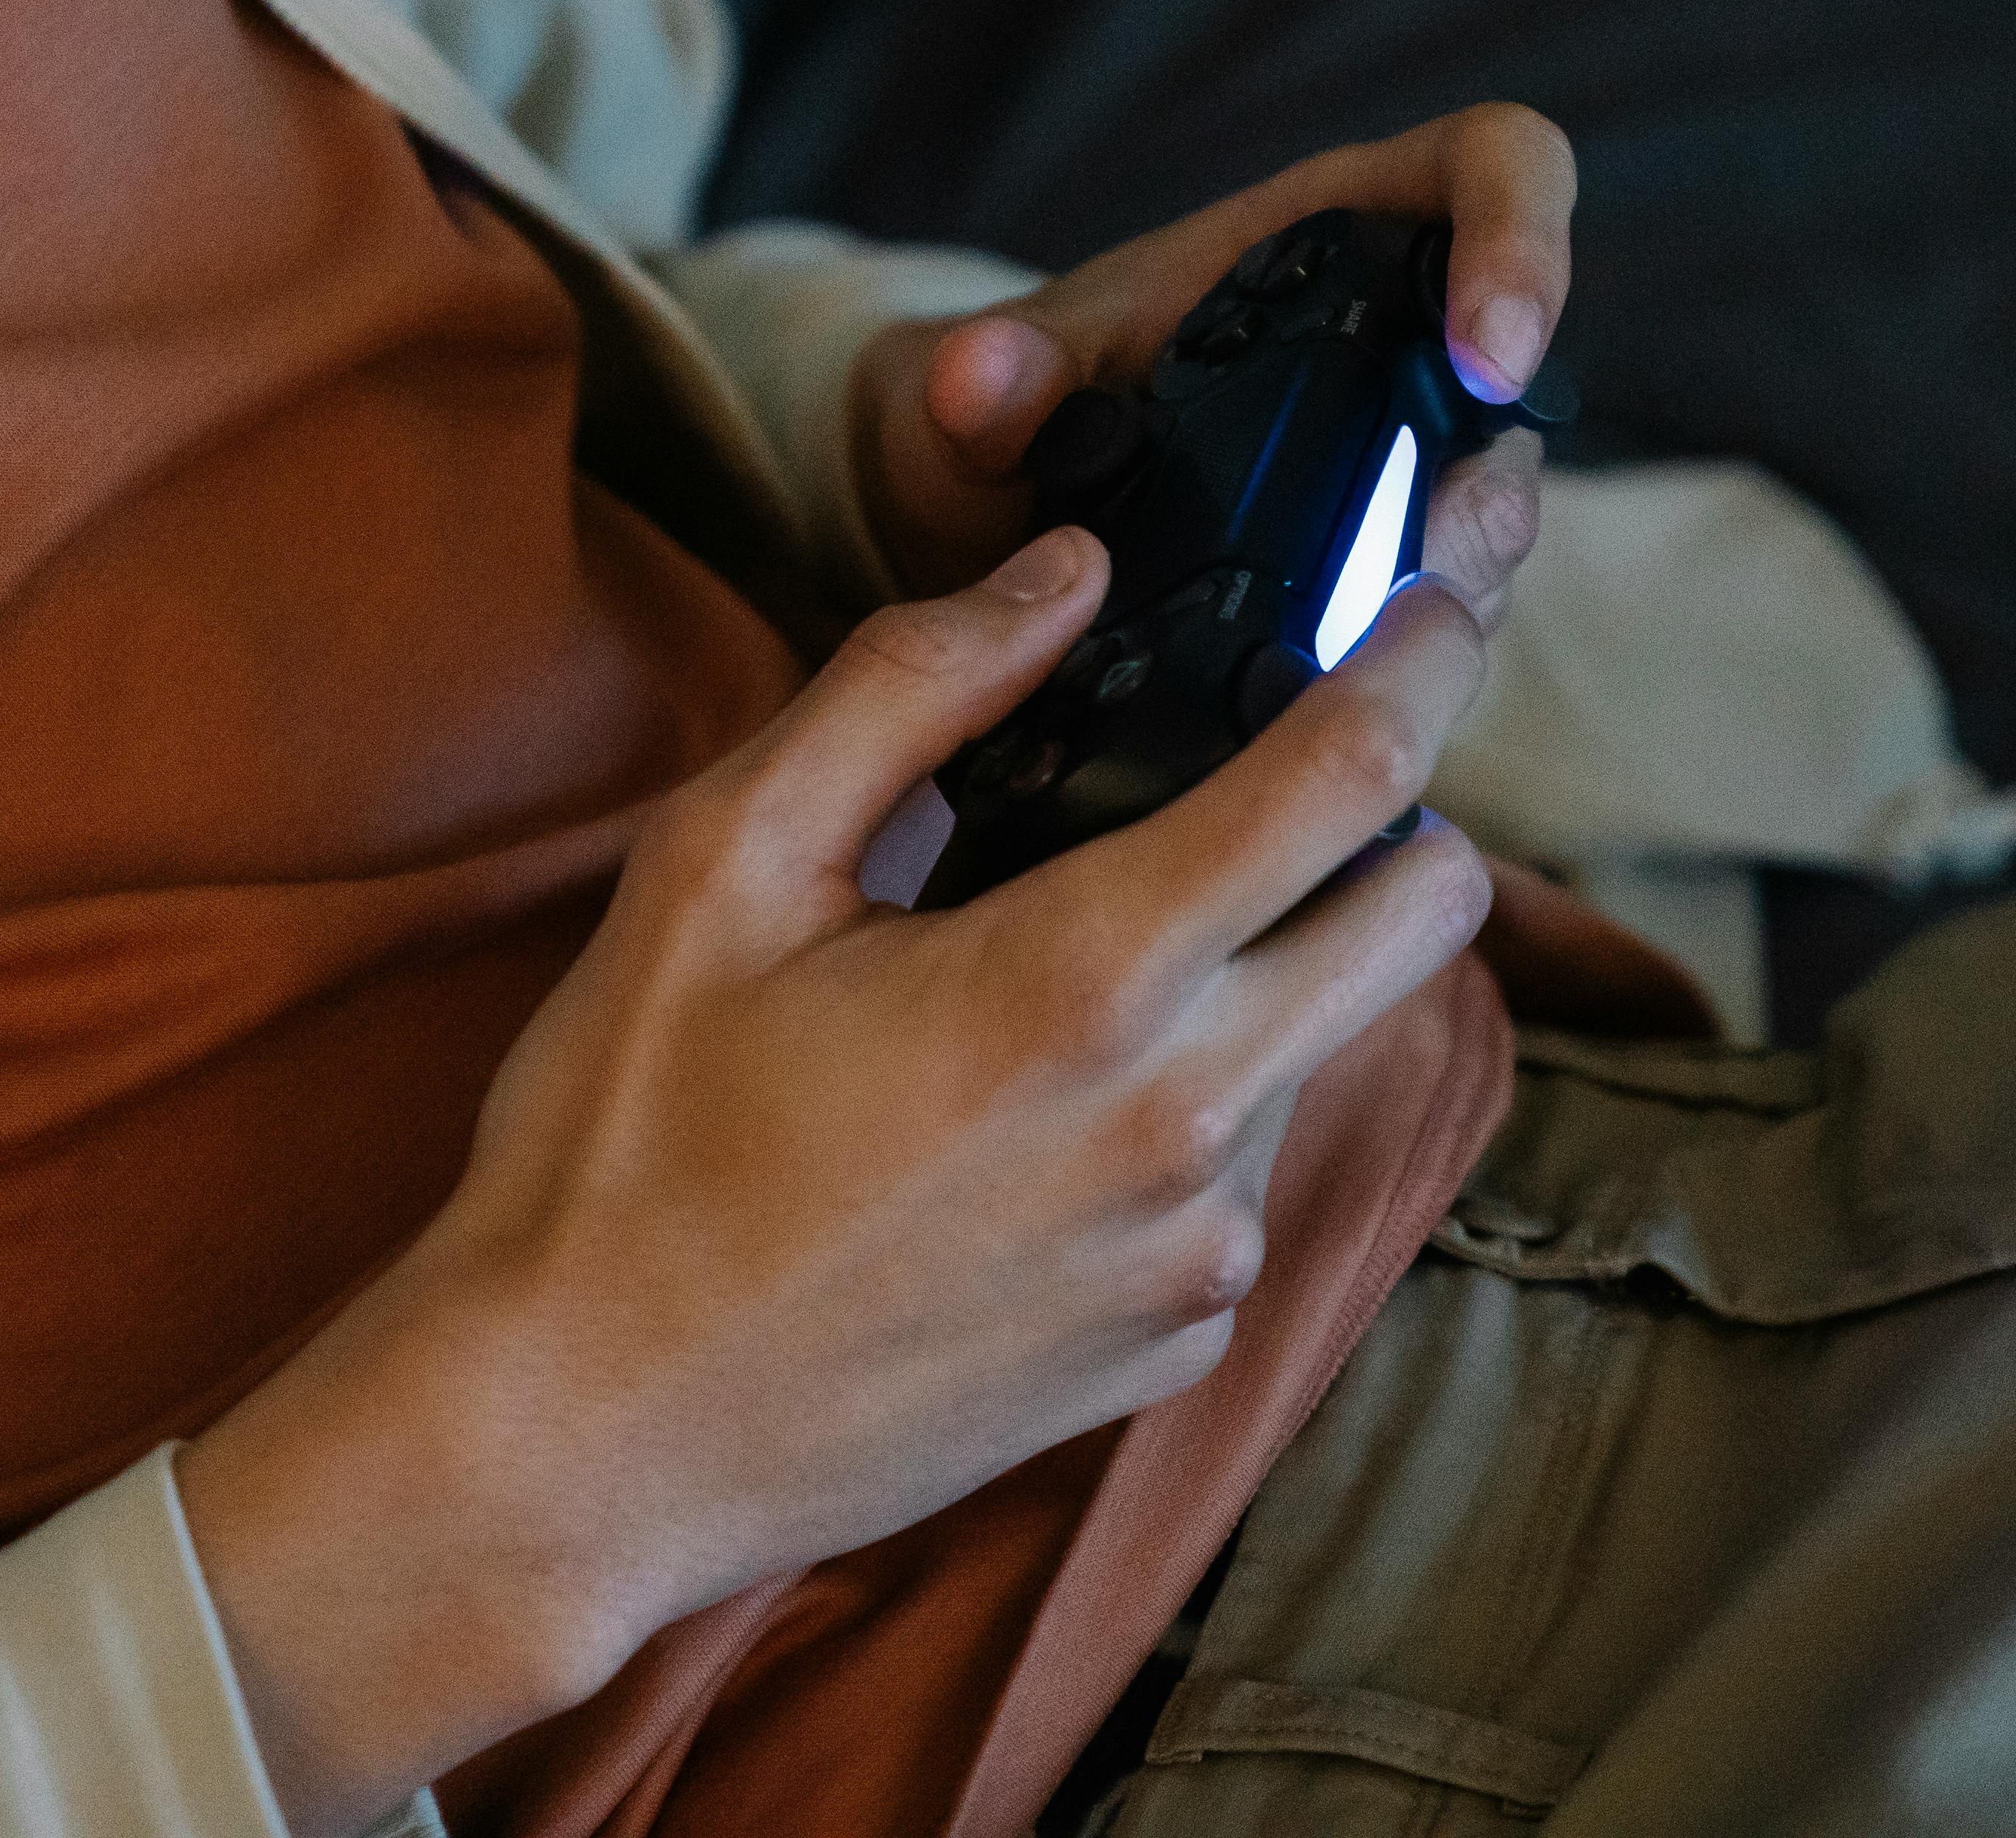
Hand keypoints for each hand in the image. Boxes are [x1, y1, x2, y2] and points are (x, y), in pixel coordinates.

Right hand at [168, 529, 1499, 1834]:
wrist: (577, 1442)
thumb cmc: (623, 1146)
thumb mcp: (719, 865)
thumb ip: (908, 688)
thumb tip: (1062, 573)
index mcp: (1082, 981)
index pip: (1353, 781)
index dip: (1425, 655)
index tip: (1439, 593)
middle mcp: (1184, 1131)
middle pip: (1427, 921)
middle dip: (1405, 817)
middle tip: (1299, 771)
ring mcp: (1193, 1262)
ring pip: (1328, 1052)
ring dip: (1268, 979)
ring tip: (1075, 975)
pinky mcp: (1169, 1353)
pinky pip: (1242, 1190)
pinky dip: (1191, 1124)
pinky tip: (1032, 1125)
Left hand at [846, 104, 1577, 600]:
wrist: (962, 525)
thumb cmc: (985, 411)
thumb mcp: (960, 390)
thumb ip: (972, 381)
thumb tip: (982, 378)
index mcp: (1321, 235)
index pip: (1491, 171)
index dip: (1523, 244)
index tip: (1486, 362)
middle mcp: (1382, 343)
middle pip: (1521, 383)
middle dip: (1494, 480)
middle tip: (1432, 555)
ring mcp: (1389, 464)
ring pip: (1491, 517)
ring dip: (1455, 586)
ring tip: (1367, 641)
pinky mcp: (1373, 574)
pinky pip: (1435, 613)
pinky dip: (1400, 657)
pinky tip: (1331, 697)